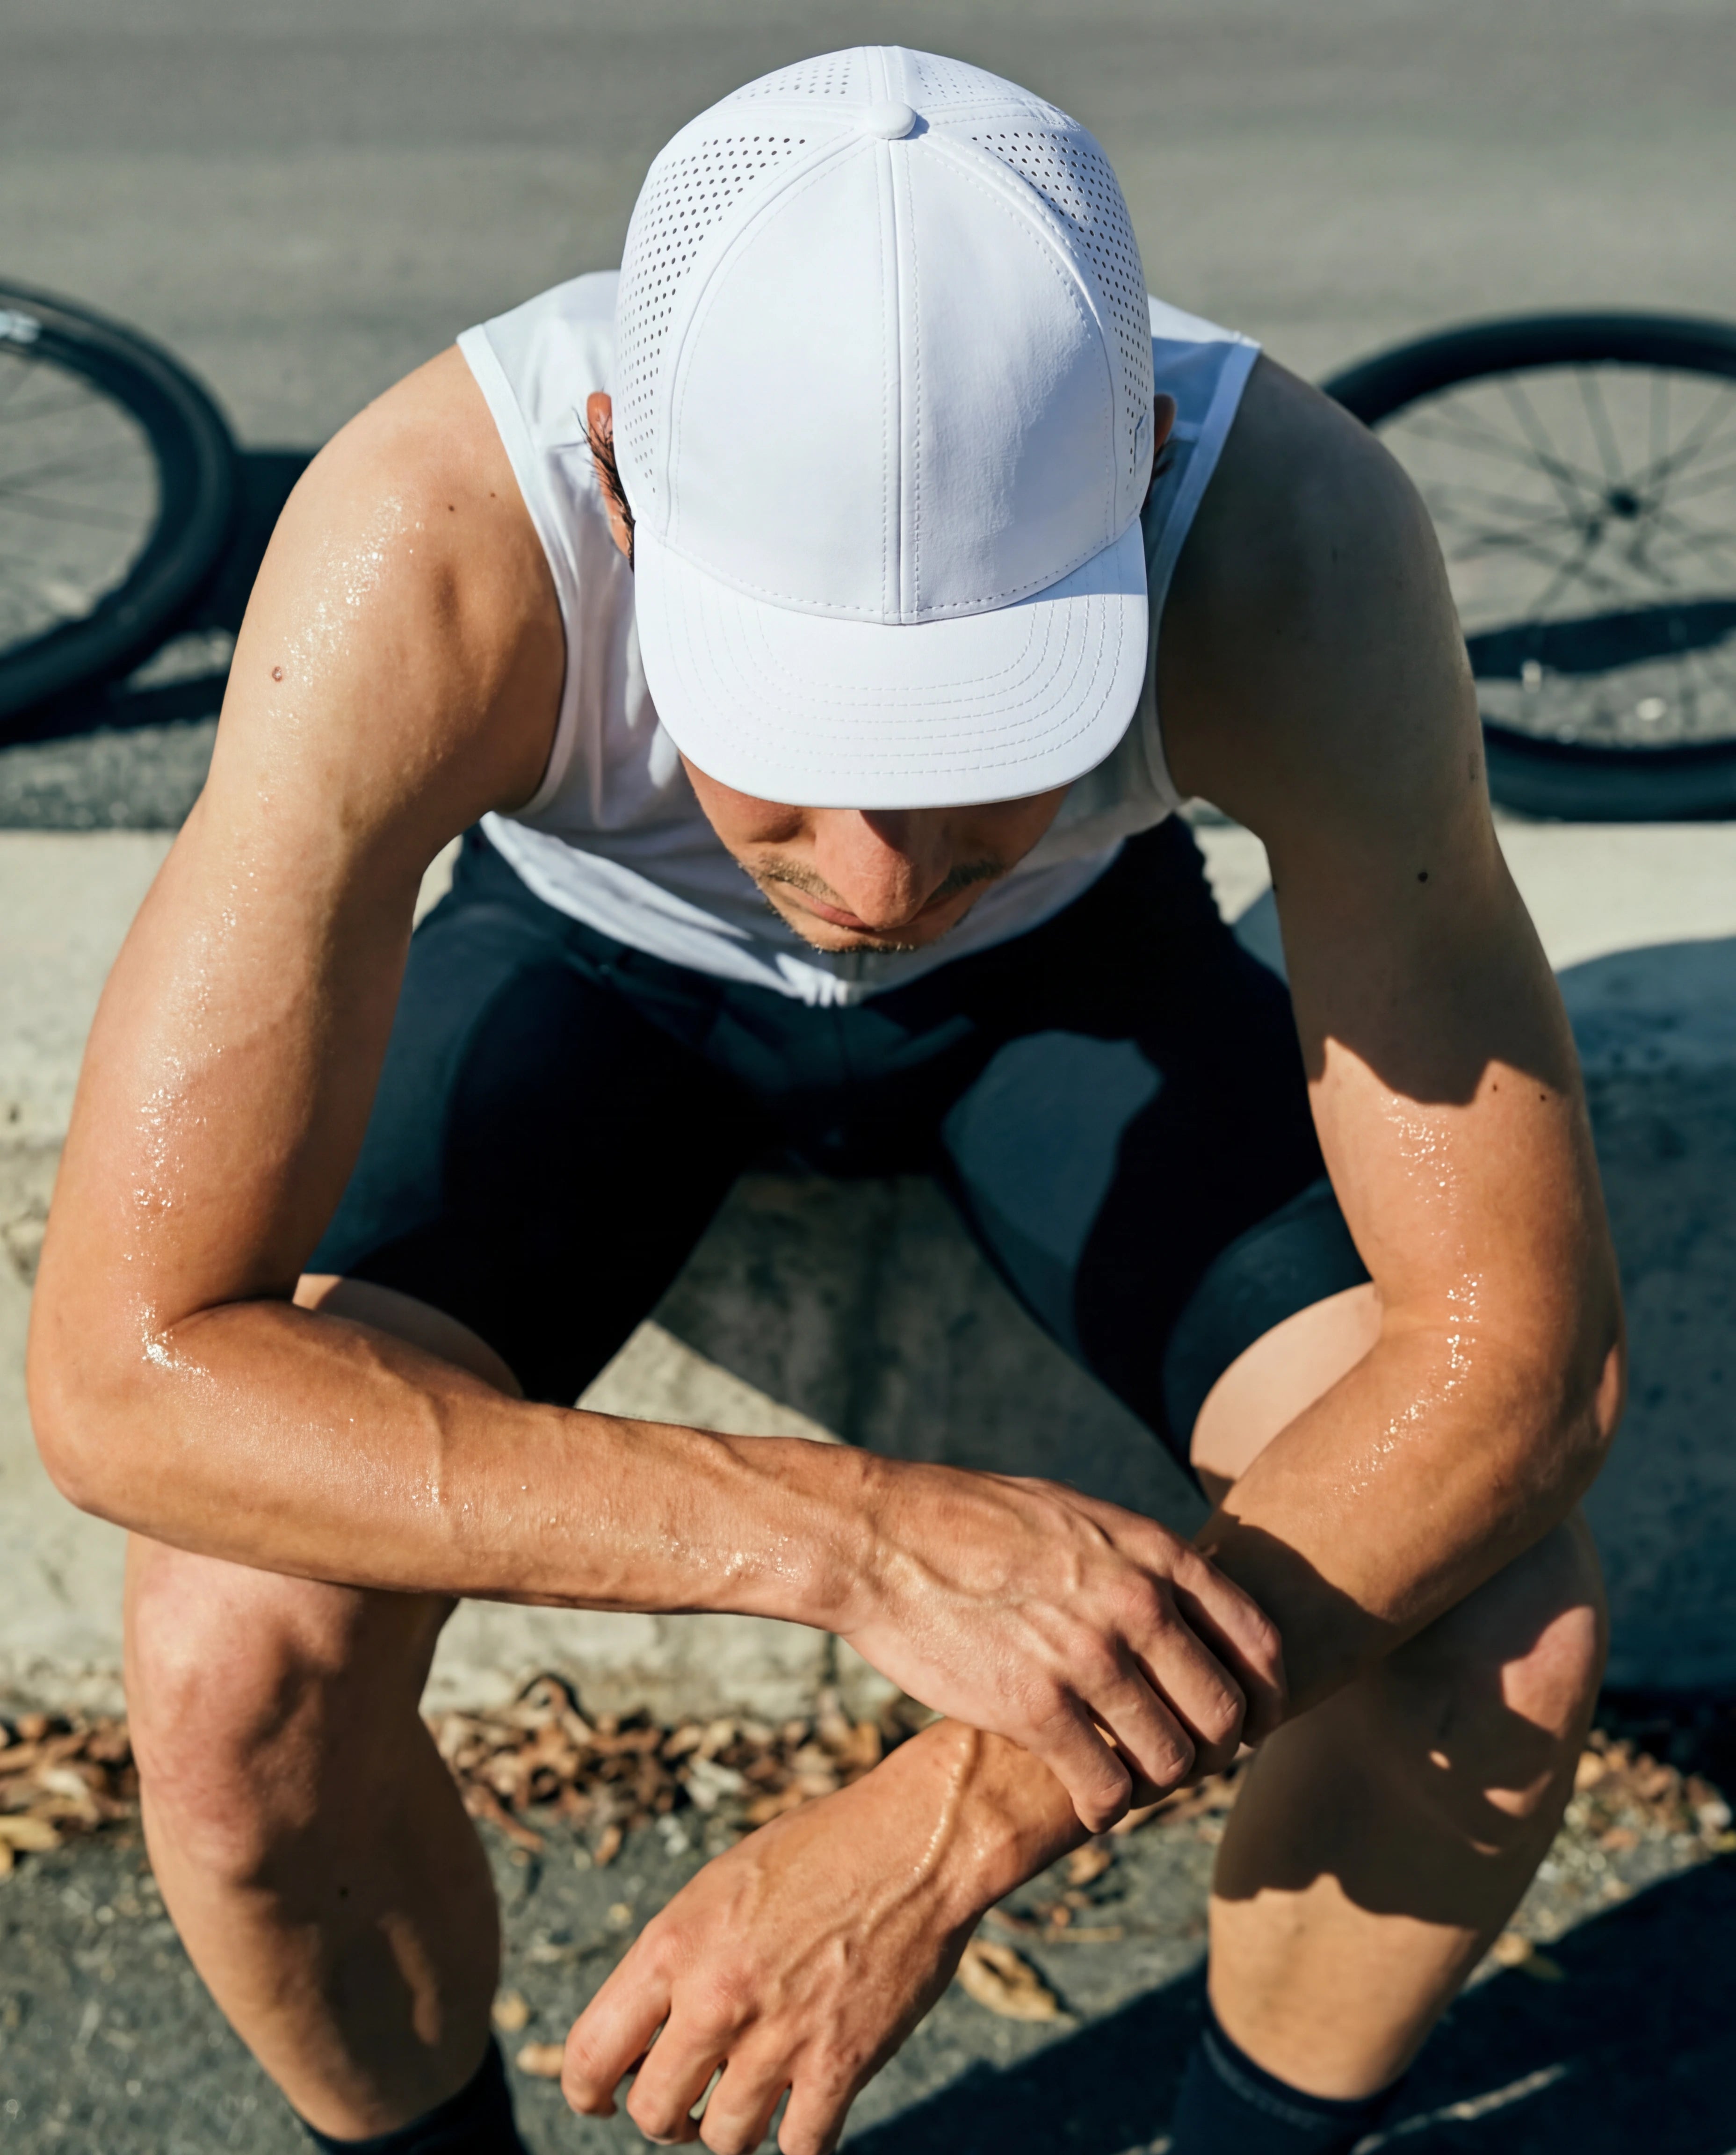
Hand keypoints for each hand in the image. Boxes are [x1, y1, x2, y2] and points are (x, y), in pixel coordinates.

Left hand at [564, 1724, 1052, 2154]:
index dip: (587, 2091)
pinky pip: (799, 2147)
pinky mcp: (841, 2063)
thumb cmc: (819, 1849)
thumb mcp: (721, 1885)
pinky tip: (807, 2109)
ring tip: (750, 2097)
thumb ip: (678, 1956)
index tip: (604, 2098)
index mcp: (674, 1943)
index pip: (591, 2053)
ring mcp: (779, 2035)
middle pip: (655, 2111)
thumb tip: (645, 2029)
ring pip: (724, 2139)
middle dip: (666, 2116)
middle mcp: (716, 1995)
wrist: (914, 1841)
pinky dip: (800, 2139)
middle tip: (689, 2101)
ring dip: (732, 2128)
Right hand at [839, 1461, 1285, 1829]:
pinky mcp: (1035, 1709)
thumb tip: (1178, 1593)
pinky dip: (1106, 1808)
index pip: (1257, 1641)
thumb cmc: (969, 1520)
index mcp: (1152, 1553)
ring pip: (1172, 1760)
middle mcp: (1136, 1605)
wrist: (882, 1539)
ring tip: (1132, 1784)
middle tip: (1187, 1763)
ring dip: (1157, 1785)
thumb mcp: (1076, 1517)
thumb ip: (1135, 1559)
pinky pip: (1106, 1788)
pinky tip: (1089, 1803)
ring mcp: (1089, 1658)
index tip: (1254, 1725)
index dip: (1267, 1696)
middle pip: (1224, 1712)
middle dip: (1215, 1751)